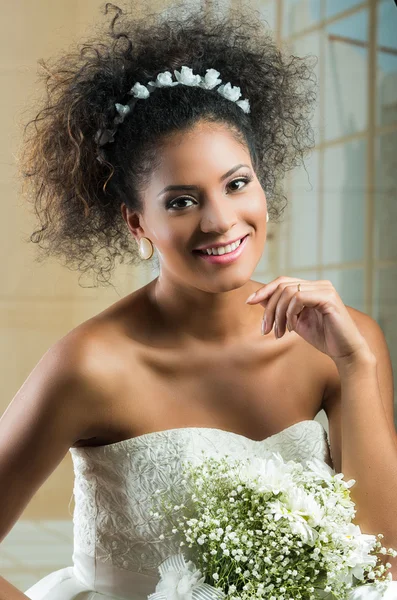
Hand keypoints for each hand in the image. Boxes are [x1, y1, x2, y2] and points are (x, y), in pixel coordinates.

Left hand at [246, 277, 371, 363]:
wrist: (345, 352)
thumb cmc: (323, 337)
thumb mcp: (294, 321)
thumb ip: (280, 309)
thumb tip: (258, 298)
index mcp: (311, 288)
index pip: (282, 281)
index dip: (264, 290)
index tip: (249, 301)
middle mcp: (319, 284)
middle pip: (282, 286)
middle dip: (269, 308)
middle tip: (265, 330)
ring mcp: (325, 289)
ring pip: (288, 292)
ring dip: (278, 314)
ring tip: (278, 333)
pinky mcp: (328, 298)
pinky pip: (299, 298)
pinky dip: (290, 313)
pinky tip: (291, 329)